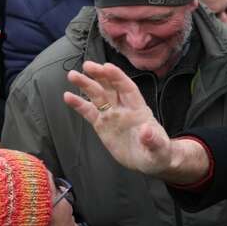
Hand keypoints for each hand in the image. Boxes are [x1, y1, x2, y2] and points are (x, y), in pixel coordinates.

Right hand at [63, 61, 175, 176]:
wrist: (150, 160)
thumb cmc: (158, 152)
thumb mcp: (159, 149)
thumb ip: (152, 140)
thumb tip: (146, 131)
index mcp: (139, 110)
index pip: (128, 89)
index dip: (118, 77)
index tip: (107, 67)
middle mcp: (124, 109)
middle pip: (111, 88)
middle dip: (100, 75)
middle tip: (87, 65)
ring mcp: (112, 116)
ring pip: (98, 96)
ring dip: (86, 85)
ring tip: (72, 75)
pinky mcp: (103, 125)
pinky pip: (89, 112)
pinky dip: (79, 104)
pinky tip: (68, 96)